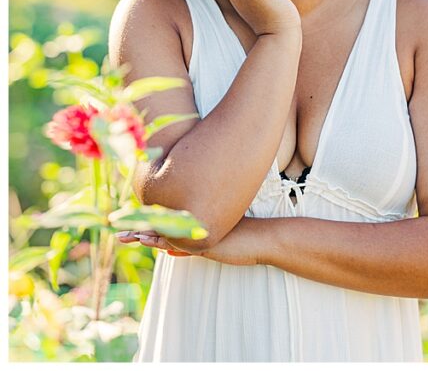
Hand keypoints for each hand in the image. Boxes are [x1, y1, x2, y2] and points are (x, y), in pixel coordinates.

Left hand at [116, 217, 261, 265]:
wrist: (264, 239)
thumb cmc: (244, 240)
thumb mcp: (213, 243)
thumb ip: (191, 246)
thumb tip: (170, 252)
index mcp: (195, 222)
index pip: (166, 220)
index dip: (148, 221)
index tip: (132, 224)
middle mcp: (195, 223)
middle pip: (160, 222)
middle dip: (139, 225)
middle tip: (119, 229)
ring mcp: (198, 231)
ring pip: (164, 230)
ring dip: (142, 232)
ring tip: (123, 236)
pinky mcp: (200, 242)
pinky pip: (175, 240)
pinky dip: (157, 240)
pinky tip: (143, 239)